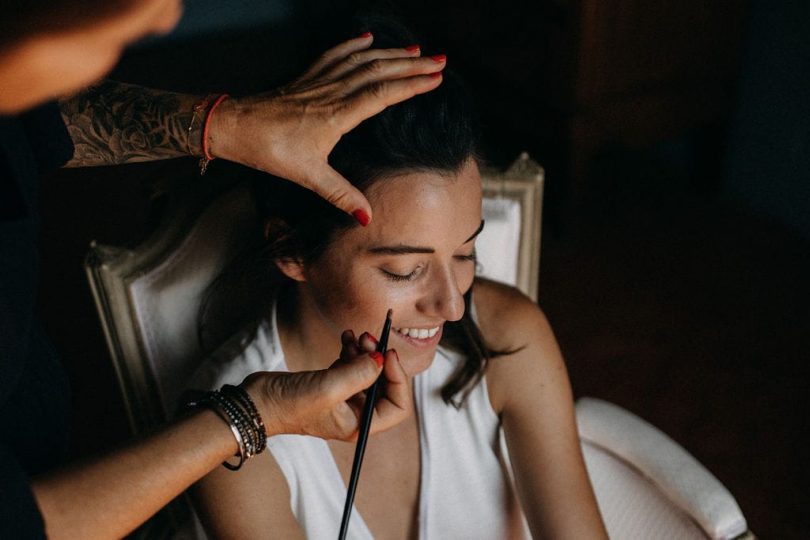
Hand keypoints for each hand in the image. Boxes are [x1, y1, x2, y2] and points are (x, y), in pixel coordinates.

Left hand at [208, 33, 445, 223]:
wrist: (234, 127)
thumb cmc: (270, 150)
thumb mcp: (308, 177)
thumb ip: (341, 195)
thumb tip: (367, 217)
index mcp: (337, 114)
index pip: (382, 93)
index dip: (411, 85)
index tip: (436, 78)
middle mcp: (332, 92)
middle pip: (378, 70)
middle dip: (412, 65)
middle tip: (440, 60)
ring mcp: (319, 81)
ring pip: (361, 60)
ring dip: (390, 53)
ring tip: (415, 50)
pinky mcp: (307, 78)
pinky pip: (335, 55)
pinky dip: (353, 44)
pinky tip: (367, 38)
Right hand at [241, 330, 410, 440]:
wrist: (255, 402)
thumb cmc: (289, 405)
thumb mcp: (328, 389)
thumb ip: (359, 374)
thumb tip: (382, 359)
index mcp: (360, 424)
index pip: (397, 407)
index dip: (398, 380)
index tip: (388, 356)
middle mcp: (356, 413)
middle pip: (384, 385)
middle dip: (380, 360)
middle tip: (370, 338)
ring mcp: (344, 398)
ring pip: (368, 371)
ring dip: (365, 351)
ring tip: (356, 336)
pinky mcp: (331, 383)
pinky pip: (351, 364)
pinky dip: (351, 349)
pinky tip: (345, 336)